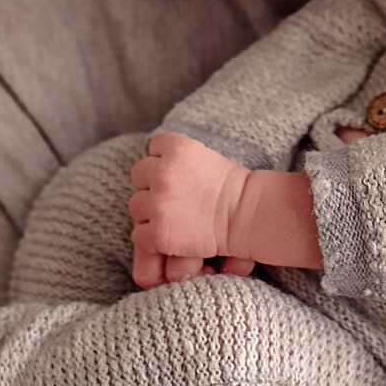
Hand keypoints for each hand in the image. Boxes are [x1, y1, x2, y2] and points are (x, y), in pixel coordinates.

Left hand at [127, 133, 251, 288]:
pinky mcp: (159, 232)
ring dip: (151, 212)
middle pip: (140, 174)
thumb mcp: (204, 157)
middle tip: (175, 197)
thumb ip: (176, 157)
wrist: (249, 216)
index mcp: (177, 148)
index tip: (179, 173)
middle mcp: (163, 172)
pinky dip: (152, 238)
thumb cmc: (233, 188)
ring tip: (176, 217)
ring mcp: (159, 203)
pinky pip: (139, 234)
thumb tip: (153, 160)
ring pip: (136, 206)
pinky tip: (174, 235)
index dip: (164, 160)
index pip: (154, 146)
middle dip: (153, 185)